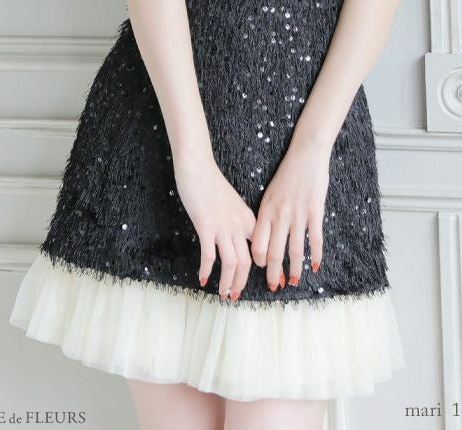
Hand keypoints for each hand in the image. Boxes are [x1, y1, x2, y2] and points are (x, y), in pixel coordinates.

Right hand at [173, 153, 256, 300]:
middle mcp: (238, 224)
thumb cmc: (211, 182)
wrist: (197, 166)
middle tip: (235, 296)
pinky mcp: (205, 225)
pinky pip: (209, 255)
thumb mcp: (231, 202)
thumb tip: (237, 238)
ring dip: (228, 282)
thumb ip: (236, 219)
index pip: (260, 248)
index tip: (264, 280)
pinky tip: (203, 279)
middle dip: (242, 282)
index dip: (263, 267)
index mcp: (247, 218)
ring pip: (231, 262)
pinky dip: (207, 270)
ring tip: (223, 294)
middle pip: (247, 261)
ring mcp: (223, 225)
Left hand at [250, 139, 330, 290]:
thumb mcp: (270, 194)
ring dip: (293, 269)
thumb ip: (267, 216)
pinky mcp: (315, 211)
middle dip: (273, 272)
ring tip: (293, 282)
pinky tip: (316, 266)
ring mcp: (298, 213)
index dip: (258, 260)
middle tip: (273, 287)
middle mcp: (279, 214)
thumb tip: (263, 238)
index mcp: (266, 210)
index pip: (257, 242)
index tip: (261, 270)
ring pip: (294, 249)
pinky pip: (314, 238)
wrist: (305, 155)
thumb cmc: (287, 175)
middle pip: (274, 251)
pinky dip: (316, 255)